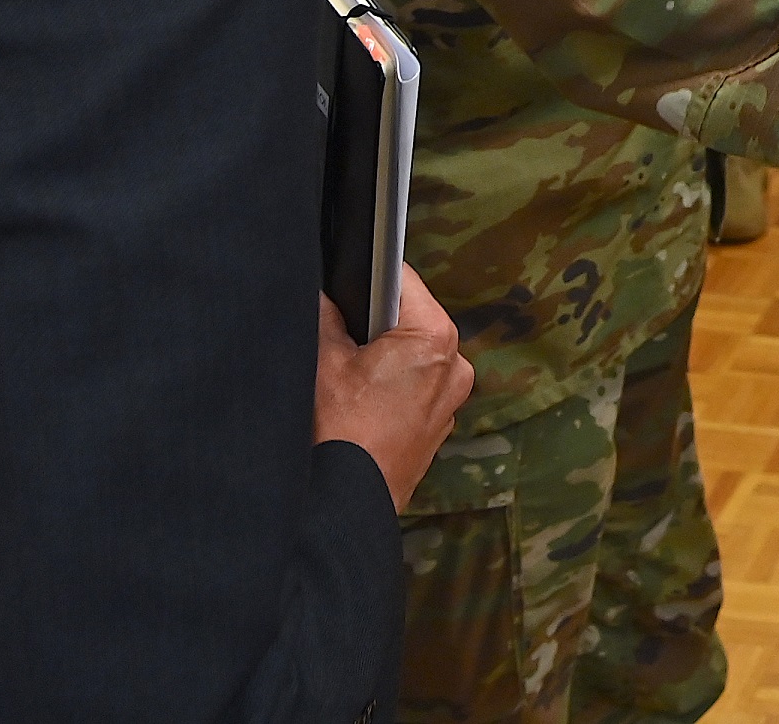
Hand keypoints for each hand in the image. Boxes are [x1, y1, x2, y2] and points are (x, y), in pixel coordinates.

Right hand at [314, 267, 473, 508]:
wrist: (348, 502)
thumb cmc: (341, 432)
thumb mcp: (325, 361)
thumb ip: (326, 316)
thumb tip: (323, 294)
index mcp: (436, 338)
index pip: (404, 281)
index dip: (370, 277)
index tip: (348, 282)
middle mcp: (455, 365)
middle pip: (411, 319)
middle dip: (376, 323)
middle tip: (342, 338)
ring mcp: (451, 399)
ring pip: (414, 355)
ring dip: (384, 357)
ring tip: (350, 376)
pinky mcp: (439, 425)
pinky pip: (417, 387)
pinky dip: (393, 386)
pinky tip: (362, 403)